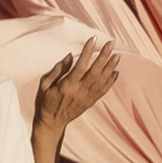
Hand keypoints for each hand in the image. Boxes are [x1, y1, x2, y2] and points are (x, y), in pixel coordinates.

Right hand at [31, 38, 121, 162]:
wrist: (51, 123)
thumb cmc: (45, 101)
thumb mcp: (45, 84)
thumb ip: (58, 70)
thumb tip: (70, 56)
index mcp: (67, 86)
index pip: (80, 66)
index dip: (88, 52)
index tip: (93, 39)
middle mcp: (79, 92)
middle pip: (95, 72)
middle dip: (104, 57)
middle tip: (111, 43)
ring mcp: (86, 98)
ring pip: (101, 81)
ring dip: (110, 68)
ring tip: (117, 56)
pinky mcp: (90, 103)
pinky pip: (102, 91)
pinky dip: (110, 82)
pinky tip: (116, 72)